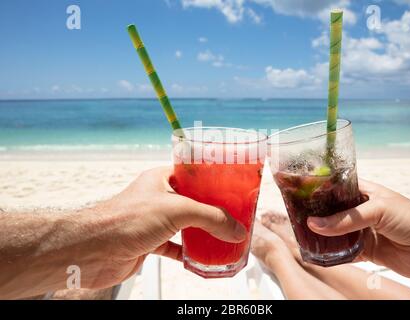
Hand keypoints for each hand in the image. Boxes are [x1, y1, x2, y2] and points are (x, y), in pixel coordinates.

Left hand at [78, 166, 245, 288]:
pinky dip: (188, 252)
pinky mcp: (149, 243)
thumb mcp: (177, 210)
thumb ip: (210, 218)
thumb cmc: (126, 219)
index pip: (192, 174)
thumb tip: (236, 228)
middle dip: (211, 209)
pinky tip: (201, 257)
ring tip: (223, 235)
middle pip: (191, 201)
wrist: (94, 251)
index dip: (211, 179)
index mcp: (161, 179)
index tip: (231, 186)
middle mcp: (157, 198)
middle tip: (232, 214)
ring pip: (184, 225)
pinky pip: (174, 247)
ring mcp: (153, 221)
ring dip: (202, 232)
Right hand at [307, 179, 409, 284]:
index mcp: (364, 192)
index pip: (336, 188)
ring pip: (335, 233)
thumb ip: (346, 219)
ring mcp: (362, 231)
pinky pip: (344, 253)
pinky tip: (319, 255)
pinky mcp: (366, 251)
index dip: (318, 191)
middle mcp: (360, 210)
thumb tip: (315, 224)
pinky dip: (333, 255)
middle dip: (315, 215)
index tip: (298, 194)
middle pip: (332, 212)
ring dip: (322, 236)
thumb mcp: (377, 210)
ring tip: (302, 236)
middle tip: (295, 217)